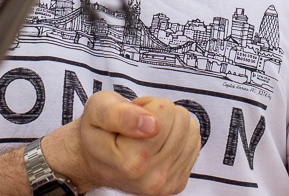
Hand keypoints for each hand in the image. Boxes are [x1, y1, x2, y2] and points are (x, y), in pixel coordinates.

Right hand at [42, 90, 201, 194]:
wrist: (94, 160)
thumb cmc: (96, 131)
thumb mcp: (97, 110)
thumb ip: (120, 114)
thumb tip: (152, 124)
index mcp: (131, 163)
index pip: (165, 111)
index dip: (147, 103)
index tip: (130, 114)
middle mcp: (152, 180)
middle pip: (181, 119)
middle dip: (160, 113)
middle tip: (138, 123)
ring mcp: (167, 184)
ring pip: (190, 128)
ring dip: (170, 124)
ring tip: (146, 133)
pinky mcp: (178, 183)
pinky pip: (194, 142)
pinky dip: (177, 136)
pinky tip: (156, 143)